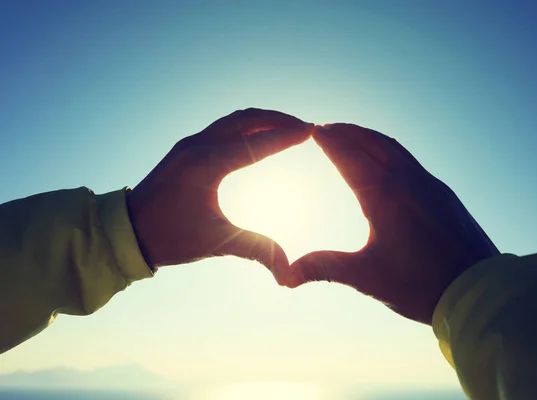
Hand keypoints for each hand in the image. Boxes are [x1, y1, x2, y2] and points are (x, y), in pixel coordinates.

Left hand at [127, 108, 312, 280]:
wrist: (126, 231)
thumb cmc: (169, 237)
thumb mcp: (216, 242)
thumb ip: (257, 250)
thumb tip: (288, 273)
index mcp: (206, 165)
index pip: (256, 144)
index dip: (286, 137)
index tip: (311, 131)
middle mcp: (197, 146)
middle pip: (246, 120)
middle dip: (279, 120)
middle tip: (306, 127)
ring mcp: (190, 144)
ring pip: (234, 121)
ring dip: (262, 120)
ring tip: (288, 127)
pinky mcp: (186, 148)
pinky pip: (222, 127)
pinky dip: (246, 126)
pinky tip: (258, 136)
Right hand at [285, 124, 498, 323]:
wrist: (478, 291)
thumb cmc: (422, 285)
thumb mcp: (367, 277)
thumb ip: (324, 268)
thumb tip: (285, 276)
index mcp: (385, 196)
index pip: (350, 157)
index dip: (331, 142)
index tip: (315, 129)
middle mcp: (408, 181)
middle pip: (372, 143)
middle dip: (347, 132)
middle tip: (327, 126)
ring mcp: (430, 185)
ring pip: (394, 148)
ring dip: (369, 137)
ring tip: (353, 135)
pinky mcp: (444, 194)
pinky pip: (411, 160)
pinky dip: (390, 150)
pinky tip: (388, 159)